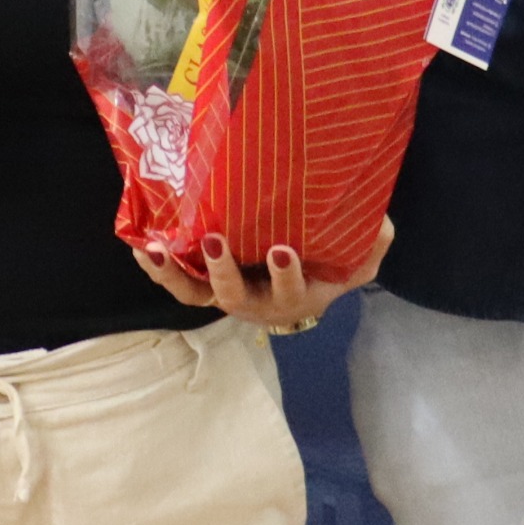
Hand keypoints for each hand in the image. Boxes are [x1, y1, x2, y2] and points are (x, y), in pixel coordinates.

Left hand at [134, 217, 390, 330]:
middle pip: (234, 296)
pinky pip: (176, 282)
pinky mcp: (202, 283)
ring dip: (176, 274)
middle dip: (224, 271)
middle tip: (216, 242)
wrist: (299, 278)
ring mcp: (224, 293)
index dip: (285, 275)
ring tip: (159, 249)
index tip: (282, 250)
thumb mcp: (355, 260)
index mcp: (295, 296)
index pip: (291, 291)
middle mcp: (255, 301)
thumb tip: (380, 223)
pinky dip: (158, 267)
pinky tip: (143, 245)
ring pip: (195, 294)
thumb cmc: (327, 266)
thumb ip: (371, 244)